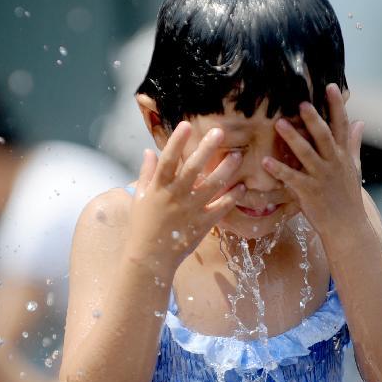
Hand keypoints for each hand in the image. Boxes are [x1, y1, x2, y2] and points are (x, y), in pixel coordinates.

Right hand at [127, 122, 244, 274]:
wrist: (149, 256)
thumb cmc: (142, 225)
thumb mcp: (141, 197)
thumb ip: (146, 173)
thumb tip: (149, 151)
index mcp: (159, 188)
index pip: (168, 160)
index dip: (177, 142)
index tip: (187, 125)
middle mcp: (175, 196)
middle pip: (193, 169)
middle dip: (206, 149)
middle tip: (220, 132)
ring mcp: (190, 211)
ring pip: (211, 187)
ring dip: (225, 171)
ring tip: (237, 156)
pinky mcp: (201, 224)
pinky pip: (219, 209)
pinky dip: (231, 198)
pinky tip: (241, 187)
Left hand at [262, 83, 365, 235]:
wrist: (347, 227)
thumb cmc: (348, 197)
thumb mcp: (355, 168)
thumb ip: (354, 144)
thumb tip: (361, 122)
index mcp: (343, 155)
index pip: (341, 125)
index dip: (337, 105)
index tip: (330, 86)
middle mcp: (333, 163)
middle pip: (323, 136)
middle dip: (313, 119)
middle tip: (302, 102)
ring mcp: (321, 177)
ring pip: (306, 154)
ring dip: (292, 138)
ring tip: (278, 123)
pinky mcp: (309, 192)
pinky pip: (292, 178)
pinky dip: (279, 170)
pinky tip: (266, 161)